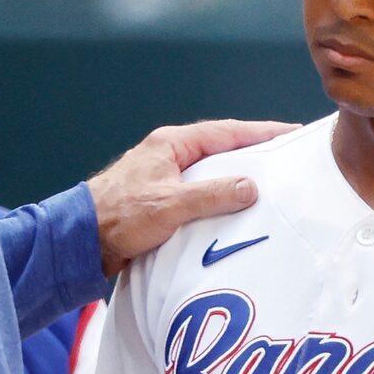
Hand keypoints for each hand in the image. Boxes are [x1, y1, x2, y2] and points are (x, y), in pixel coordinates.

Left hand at [88, 121, 298, 273]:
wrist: (83, 240)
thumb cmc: (119, 216)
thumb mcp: (170, 204)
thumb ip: (211, 195)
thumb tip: (251, 186)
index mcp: (172, 145)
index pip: (227, 132)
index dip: (261, 132)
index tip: (291, 133)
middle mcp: (169, 156)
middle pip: (221, 149)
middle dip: (254, 153)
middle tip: (287, 158)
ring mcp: (165, 177)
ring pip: (211, 172)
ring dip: (237, 177)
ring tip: (269, 186)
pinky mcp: (162, 200)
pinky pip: (201, 193)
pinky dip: (220, 198)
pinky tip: (235, 212)